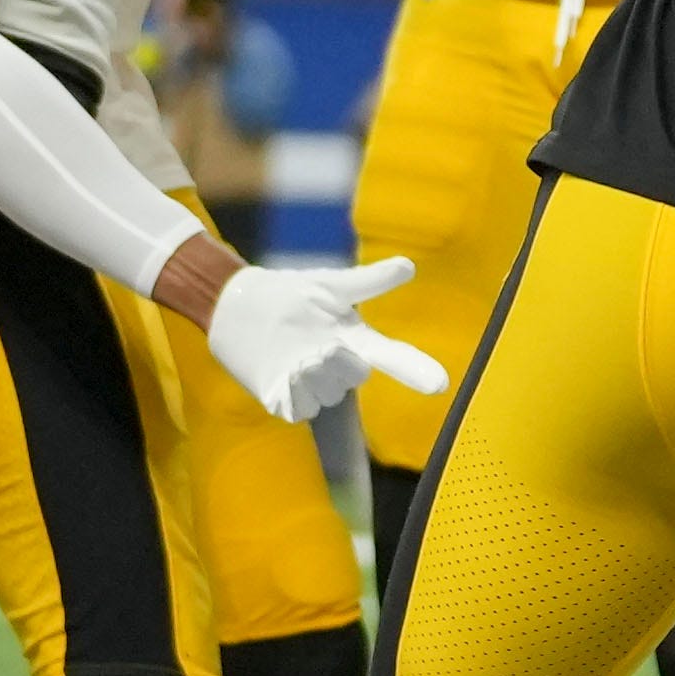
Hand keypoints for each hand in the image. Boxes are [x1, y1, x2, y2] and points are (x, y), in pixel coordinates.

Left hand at [196, 254, 443, 423]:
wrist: (235, 307)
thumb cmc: (288, 293)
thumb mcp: (327, 284)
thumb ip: (367, 281)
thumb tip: (408, 266)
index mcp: (353, 340)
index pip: (392, 357)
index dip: (415, 369)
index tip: (440, 383)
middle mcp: (338, 368)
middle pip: (355, 378)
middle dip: (340, 362)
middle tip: (319, 344)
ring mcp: (312, 387)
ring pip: (327, 394)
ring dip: (314, 376)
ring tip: (294, 353)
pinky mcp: (284, 400)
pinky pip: (300, 409)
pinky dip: (294, 394)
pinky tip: (282, 374)